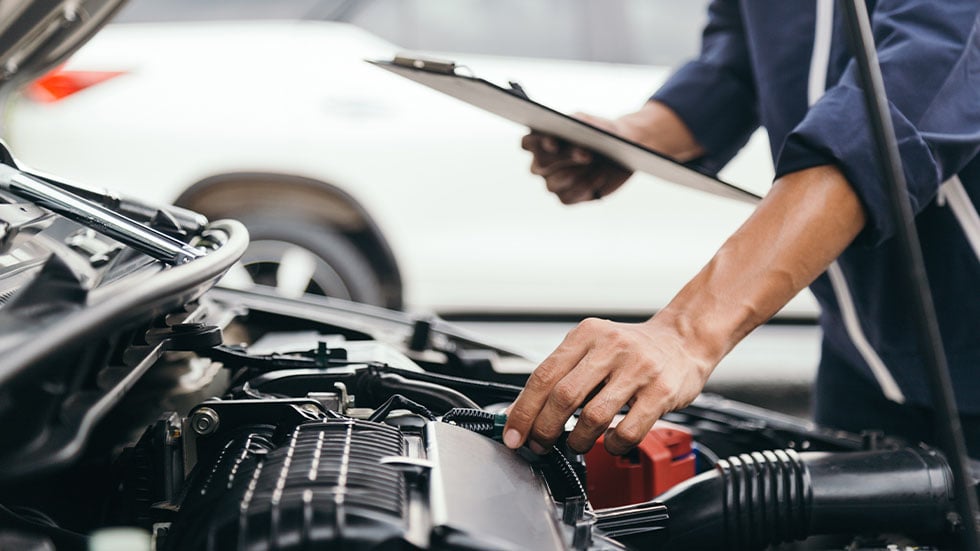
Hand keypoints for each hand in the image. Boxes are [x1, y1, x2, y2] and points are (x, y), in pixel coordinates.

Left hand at [502, 316, 711, 455]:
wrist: (684, 339)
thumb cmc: (632, 349)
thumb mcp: (593, 347)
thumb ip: (561, 374)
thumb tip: (521, 411)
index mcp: (586, 335)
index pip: (543, 375)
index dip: (523, 409)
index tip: (513, 433)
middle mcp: (611, 347)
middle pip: (563, 396)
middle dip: (544, 429)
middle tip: (539, 444)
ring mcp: (638, 369)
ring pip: (593, 416)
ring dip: (577, 440)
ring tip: (576, 444)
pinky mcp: (661, 392)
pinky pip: (627, 430)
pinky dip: (612, 445)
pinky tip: (609, 442)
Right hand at [521, 112, 632, 203]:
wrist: (624, 151)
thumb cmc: (603, 132)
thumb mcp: (595, 122)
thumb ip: (582, 120)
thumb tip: (575, 122)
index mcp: (543, 139)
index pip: (527, 143)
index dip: (536, 144)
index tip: (554, 144)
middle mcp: (542, 163)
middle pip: (539, 166)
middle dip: (563, 159)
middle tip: (586, 154)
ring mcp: (553, 182)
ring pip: (552, 184)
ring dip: (577, 173)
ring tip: (596, 163)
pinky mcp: (567, 196)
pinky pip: (567, 197)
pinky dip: (587, 185)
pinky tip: (600, 175)